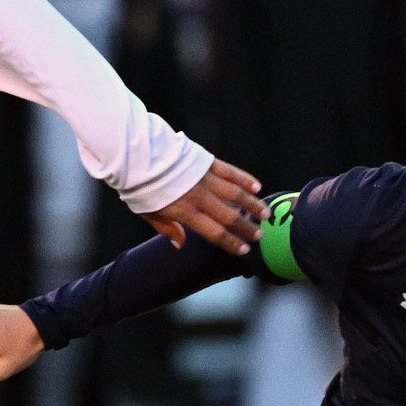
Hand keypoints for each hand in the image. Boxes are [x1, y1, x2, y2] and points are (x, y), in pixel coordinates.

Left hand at [144, 157, 265, 254]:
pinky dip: (245, 180)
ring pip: (236, 194)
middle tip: (260, 235)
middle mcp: (200, 197)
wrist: (140, 156)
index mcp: (186, 212)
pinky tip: (257, 187)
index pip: (215, 232)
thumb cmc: (142, 187)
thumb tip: (180, 244)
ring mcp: (206, 179)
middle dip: (247, 227)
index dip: (232, 242)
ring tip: (265, 214)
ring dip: (252, 205)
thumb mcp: (148, 213)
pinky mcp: (208, 162)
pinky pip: (231, 172)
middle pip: (230, 216)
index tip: (245, 249)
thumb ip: (166, 228)